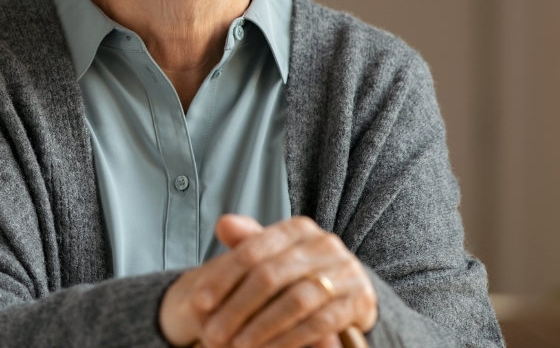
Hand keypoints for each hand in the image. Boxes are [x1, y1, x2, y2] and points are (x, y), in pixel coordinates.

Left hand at [158, 215, 376, 347]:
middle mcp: (324, 244)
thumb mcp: (274, 255)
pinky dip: (291, 339)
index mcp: (298, 228)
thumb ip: (248, 243)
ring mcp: (346, 271)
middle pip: (270, 276)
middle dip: (238, 308)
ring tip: (238, 346)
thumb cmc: (299, 273)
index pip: (252, 250)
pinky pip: (320, 322)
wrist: (350, 291)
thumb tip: (223, 224)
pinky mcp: (359, 300)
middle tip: (214, 334)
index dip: (223, 277)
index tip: (199, 302)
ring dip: (262, 327)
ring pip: (295, 300)